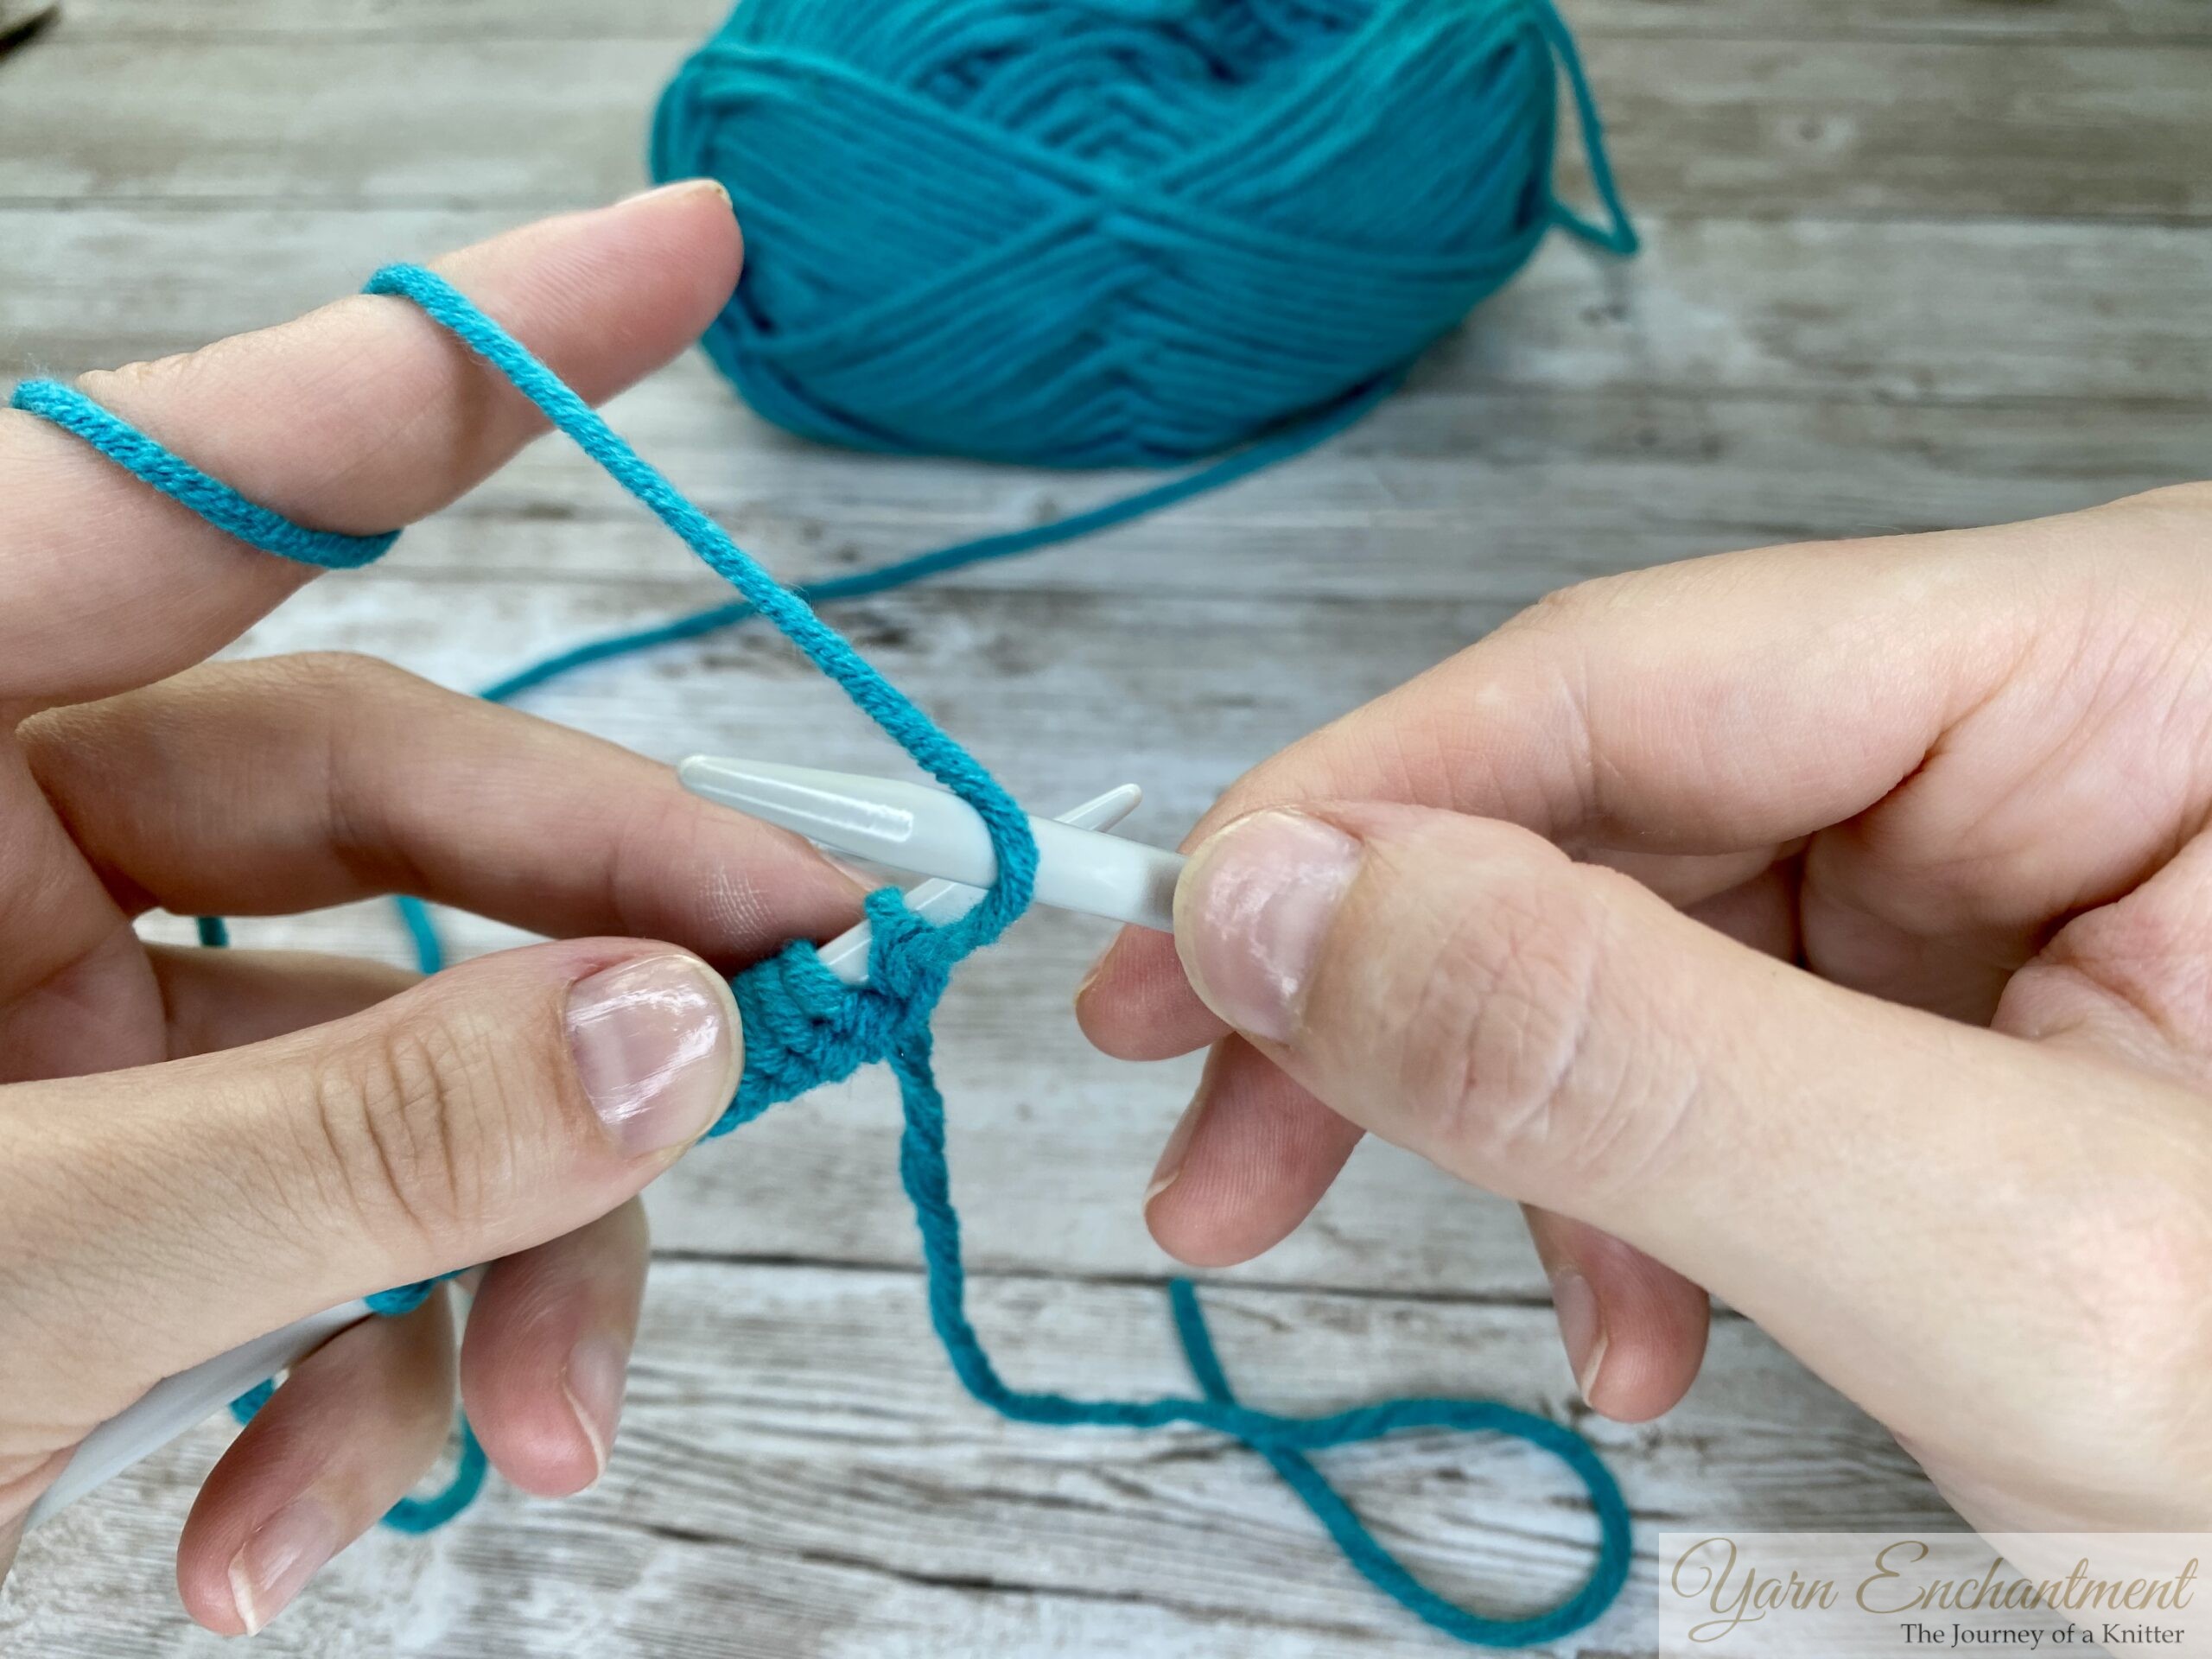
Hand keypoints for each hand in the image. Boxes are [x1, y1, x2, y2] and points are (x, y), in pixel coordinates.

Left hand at [0, 185, 860, 1629]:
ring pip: (380, 1057)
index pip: (190, 488)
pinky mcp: (80, 1188)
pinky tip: (284, 1529)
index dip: (465, 359)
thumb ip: (337, 1142)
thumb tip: (677, 1029)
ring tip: (538, 1429)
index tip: (687, 254)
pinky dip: (337, 1373)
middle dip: (598, 953)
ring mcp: (33, 1024)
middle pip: (377, 810)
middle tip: (800, 1017)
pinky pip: (295, 1223)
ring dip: (488, 1253)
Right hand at [1079, 485, 2211, 1535]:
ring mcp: (2032, 844)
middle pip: (1617, 794)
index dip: (1364, 816)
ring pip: (1642, 923)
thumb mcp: (2005, 1271)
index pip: (1640, 671)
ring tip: (1510, 1304)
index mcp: (2155, 664)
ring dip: (1525, 1122)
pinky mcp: (1986, 970)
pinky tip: (1635, 1310)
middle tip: (1213, 1150)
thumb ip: (1632, 1064)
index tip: (1177, 965)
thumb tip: (1284, 905)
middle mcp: (2079, 711)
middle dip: (1411, 1001)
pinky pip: (1723, 1020)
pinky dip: (1631, 1174)